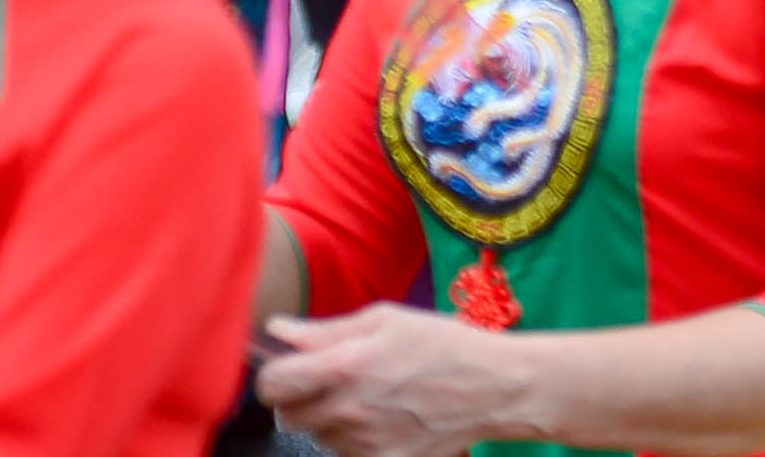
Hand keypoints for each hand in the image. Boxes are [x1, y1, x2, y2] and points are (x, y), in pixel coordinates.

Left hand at [256, 304, 523, 456]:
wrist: (493, 389)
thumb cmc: (443, 344)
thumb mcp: (386, 320)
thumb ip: (326, 330)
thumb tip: (278, 331)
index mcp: (346, 367)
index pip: (272, 385)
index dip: (274, 375)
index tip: (289, 368)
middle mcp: (348, 411)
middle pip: (287, 415)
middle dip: (301, 396)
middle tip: (334, 380)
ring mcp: (363, 444)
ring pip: (317, 434)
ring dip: (330, 416)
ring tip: (370, 395)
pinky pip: (345, 451)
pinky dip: (354, 436)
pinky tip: (384, 416)